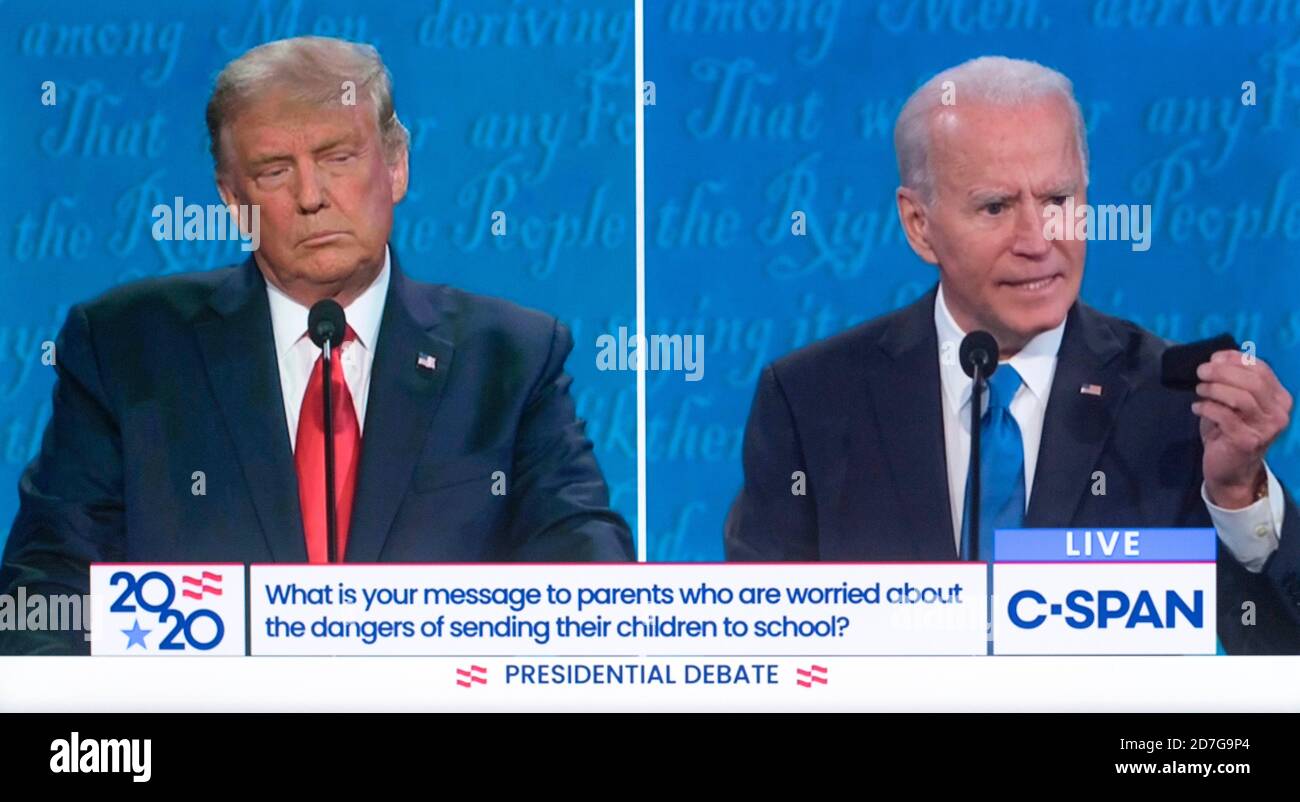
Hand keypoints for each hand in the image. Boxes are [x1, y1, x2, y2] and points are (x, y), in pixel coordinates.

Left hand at [1192, 350, 1292, 508]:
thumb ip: (1232, 382)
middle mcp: (1278, 413)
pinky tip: (1197, 407)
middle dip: (1223, 372)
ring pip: (1241, 397)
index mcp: (1279, 399)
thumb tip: (1216, 359)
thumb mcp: (1234, 404)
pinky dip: (1207, 407)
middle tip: (1201, 372)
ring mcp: (1265, 428)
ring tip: (1200, 389)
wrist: (1230, 471)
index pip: (1262, 369)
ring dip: (1215, 388)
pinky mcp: (1247, 441)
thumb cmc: (1230, 432)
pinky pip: (1225, 415)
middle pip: (1252, 381)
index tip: (1214, 359)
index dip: (1236, 359)